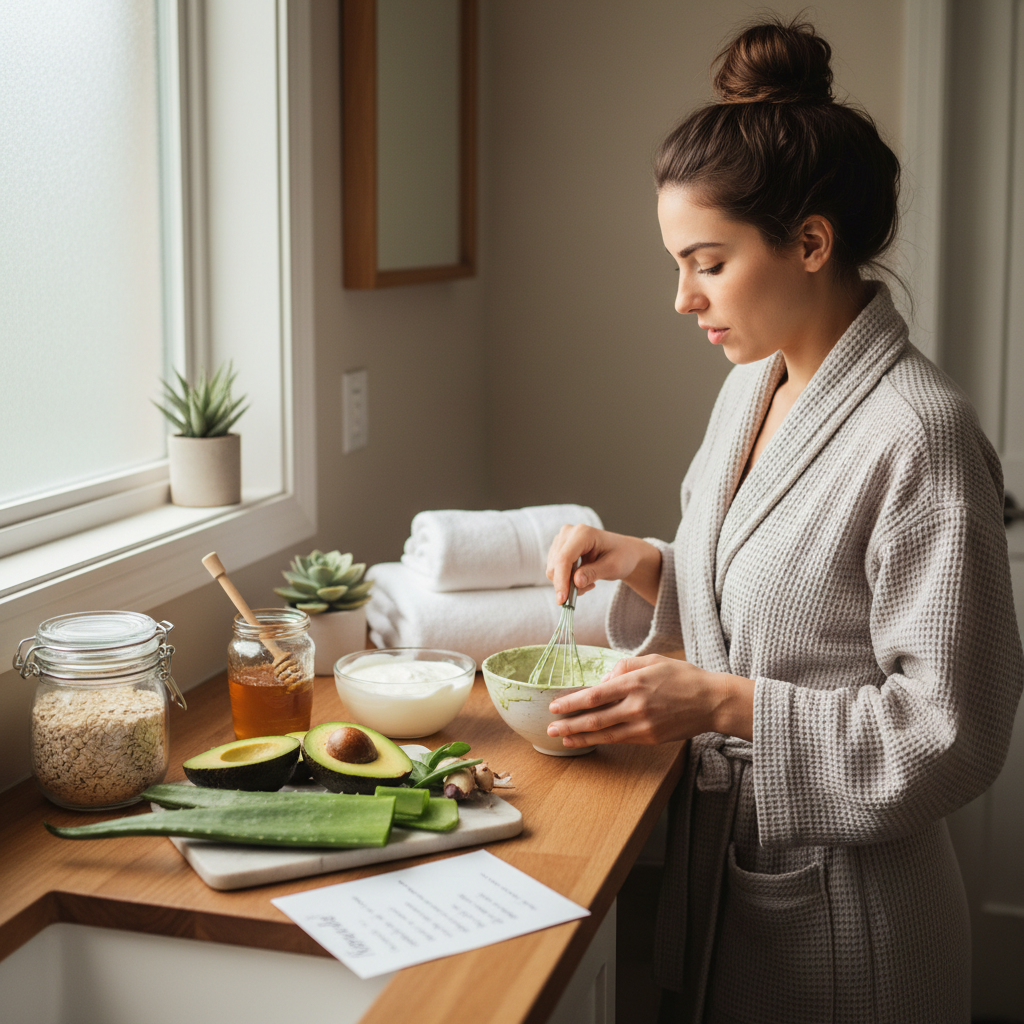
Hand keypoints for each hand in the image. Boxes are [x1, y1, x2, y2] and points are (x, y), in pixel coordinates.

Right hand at [546, 525, 661, 604]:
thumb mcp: (612, 567)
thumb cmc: (621, 556)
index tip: (563, 600)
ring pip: (552, 570)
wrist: (623, 552)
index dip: (561, 580)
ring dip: (568, 583)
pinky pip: (555, 570)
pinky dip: (566, 580)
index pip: (564, 559)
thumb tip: (575, 582)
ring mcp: (561, 539)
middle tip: (588, 588)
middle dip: (566, 584)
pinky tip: (583, 577)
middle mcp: (568, 533)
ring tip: (589, 581)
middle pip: (555, 565)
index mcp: (583, 533)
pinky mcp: (558, 548)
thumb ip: (593, 573)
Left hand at [546, 655, 754, 747]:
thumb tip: (602, 681)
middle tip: (550, 727)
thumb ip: (624, 667)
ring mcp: (643, 725)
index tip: (554, 706)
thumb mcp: (652, 660)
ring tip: (561, 738)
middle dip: (569, 724)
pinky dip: (600, 741)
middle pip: (594, 718)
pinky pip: (619, 740)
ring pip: (604, 734)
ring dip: (580, 737)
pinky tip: (587, 741)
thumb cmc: (682, 676)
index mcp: (635, 682)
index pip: (595, 695)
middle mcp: (636, 706)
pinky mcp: (650, 738)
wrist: (711, 701)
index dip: (571, 702)